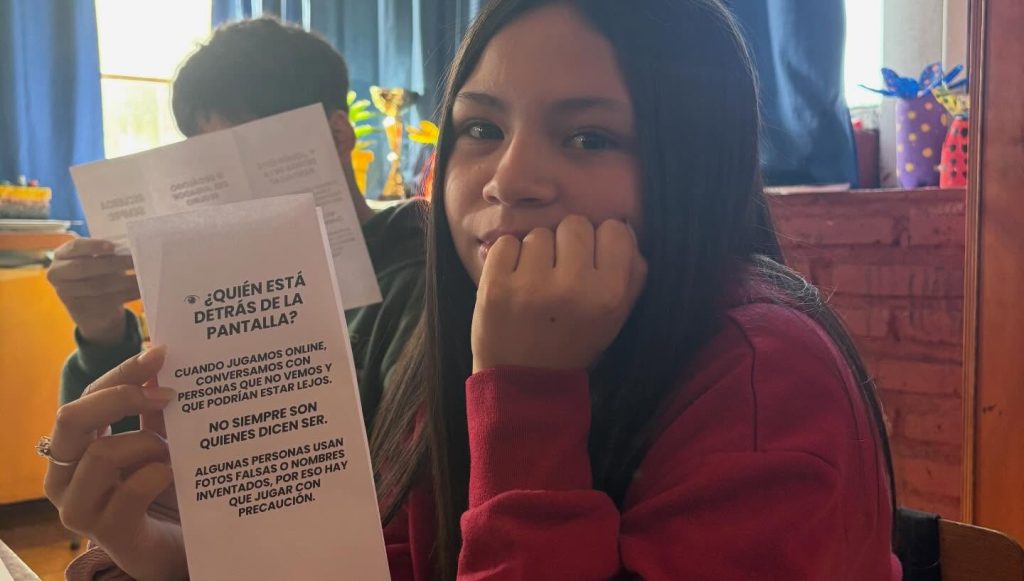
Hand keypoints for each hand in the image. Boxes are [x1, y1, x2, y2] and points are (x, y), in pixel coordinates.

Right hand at [44, 346, 187, 580]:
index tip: (160, 352)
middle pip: (72, 418)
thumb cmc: (167, 492)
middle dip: (121, 396)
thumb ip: (156, 408)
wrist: (181, 547)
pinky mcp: (108, 532)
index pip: (88, 396)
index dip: (122, 372)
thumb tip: (162, 357)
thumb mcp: (161, 441)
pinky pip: (131, 489)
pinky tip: (175, 474)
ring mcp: (80, 506)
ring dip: (148, 444)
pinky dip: (159, 474)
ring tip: (176, 454)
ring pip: (101, 454)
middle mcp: (66, 476)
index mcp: (77, 448)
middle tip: (169, 394)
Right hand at [47, 238, 139, 343]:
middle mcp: (58, 272)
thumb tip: (131, 246)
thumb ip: (106, 252)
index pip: (76, 247)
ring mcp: (66, 292)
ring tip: (143, 276)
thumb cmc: (96, 271)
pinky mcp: (80, 308)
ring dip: (124, 281)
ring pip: (97, 286)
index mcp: (62, 254)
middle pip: (84, 267)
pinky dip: (127, 294)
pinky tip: (141, 290)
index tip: (113, 247)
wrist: (90, 302)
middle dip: (113, 263)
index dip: (94, 246)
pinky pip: (106, 300)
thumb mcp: (96, 258)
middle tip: (135, 260)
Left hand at [472, 215, 646, 371]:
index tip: (589, 263)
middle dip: (567, 244)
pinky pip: (506, 243)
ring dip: (536, 254)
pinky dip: (507, 258)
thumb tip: (624, 225)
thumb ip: (632, 272)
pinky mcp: (496, 286)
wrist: (523, 382)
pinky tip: (513, 284)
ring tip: (535, 285)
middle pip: (575, 224)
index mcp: (609, 295)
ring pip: (539, 233)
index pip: (614, 229)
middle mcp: (574, 287)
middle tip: (559, 275)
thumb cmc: (574, 342)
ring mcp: (532, 286)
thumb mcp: (616, 316)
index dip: (600, 242)